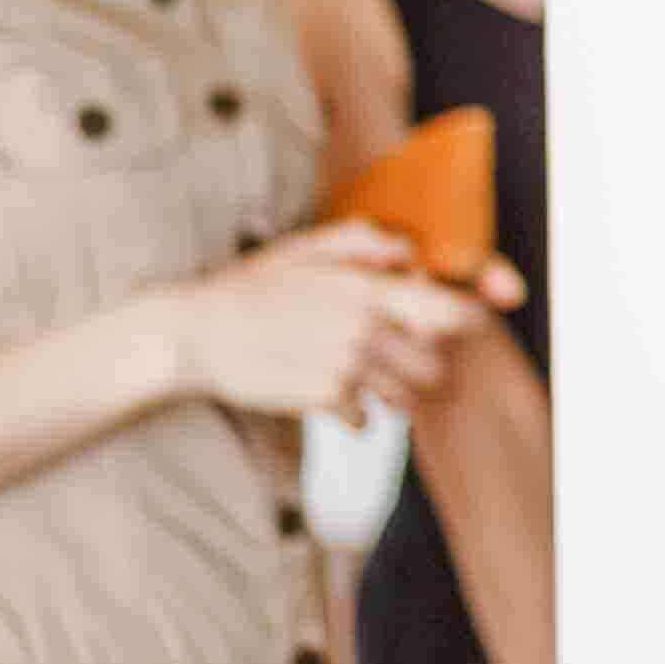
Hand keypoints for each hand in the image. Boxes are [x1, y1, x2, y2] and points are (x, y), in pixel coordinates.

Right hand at [154, 221, 491, 423]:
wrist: (197, 333)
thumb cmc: (252, 287)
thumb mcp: (309, 247)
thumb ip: (366, 243)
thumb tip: (409, 254)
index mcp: (370, 288)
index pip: (454, 313)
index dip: (467, 320)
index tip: (458, 324)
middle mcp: (368, 328)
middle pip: (437, 365)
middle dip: (425, 364)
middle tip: (400, 357)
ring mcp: (349, 368)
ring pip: (406, 397)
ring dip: (395, 393)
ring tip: (364, 377)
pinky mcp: (325, 400)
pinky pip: (365, 420)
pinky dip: (357, 415)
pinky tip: (334, 396)